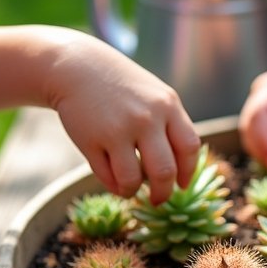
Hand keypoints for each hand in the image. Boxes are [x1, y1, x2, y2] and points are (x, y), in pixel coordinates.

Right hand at [49, 34, 200, 202]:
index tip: (182, 185)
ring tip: (130, 188)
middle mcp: (146, 118)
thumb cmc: (122, 87)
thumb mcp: (155, 96)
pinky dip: (113, 185)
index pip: (189, 148)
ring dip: (133, 191)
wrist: (77, 67)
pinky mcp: (91, 140)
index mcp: (167, 106)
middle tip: (158, 199)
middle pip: (165, 171)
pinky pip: (108, 177)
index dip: (188, 172)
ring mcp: (117, 130)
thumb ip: (171, 126)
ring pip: (133, 180)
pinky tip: (113, 179)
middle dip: (163, 193)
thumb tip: (182, 173)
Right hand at [238, 46, 266, 174]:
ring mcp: (261, 99)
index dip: (265, 144)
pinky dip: (264, 146)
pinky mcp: (266, 108)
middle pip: (248, 126)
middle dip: (260, 152)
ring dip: (260, 151)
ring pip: (249, 130)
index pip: (258, 117)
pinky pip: (258, 130)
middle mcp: (262, 91)